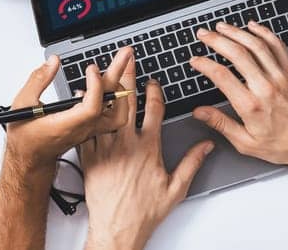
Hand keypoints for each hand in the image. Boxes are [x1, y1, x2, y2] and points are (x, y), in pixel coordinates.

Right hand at [5, 46, 135, 166]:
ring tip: (118, 67)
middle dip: (119, 75)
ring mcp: (89, 131)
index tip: (91, 69)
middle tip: (125, 54)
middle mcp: (82, 129)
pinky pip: (110, 114)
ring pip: (118, 113)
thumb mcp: (23, 104)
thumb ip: (38, 80)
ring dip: (119, 87)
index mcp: (66, 126)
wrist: (30, 158)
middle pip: (112, 105)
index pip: (92, 108)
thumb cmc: (25, 136)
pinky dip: (111, 96)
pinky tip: (103, 82)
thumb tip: (53, 62)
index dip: (96, 87)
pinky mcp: (91, 128)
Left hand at [80, 80, 212, 249]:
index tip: (153, 80)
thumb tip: (206, 145)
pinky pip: (84, 127)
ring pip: (103, 110)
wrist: (117, 228)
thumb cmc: (144, 212)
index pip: (153, 110)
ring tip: (103, 67)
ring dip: (104, 88)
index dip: (153, 91)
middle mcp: (125, 144)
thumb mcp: (176, 188)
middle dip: (127, 77)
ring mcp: (105, 148)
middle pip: (126, 102)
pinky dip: (83, 110)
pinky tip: (81, 95)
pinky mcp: (88, 156)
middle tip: (126, 59)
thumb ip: (192, 162)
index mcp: (148, 148)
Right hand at [190, 22, 287, 177]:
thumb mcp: (247, 143)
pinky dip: (263, 32)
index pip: (221, 76)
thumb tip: (200, 112)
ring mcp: (281, 77)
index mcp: (251, 105)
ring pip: (256, 45)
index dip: (204, 64)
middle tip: (203, 35)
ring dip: (236, 32)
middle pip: (237, 54)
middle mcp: (266, 87)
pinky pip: (277, 46)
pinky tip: (252, 27)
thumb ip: (221, 124)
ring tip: (221, 27)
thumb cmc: (285, 144)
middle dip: (216, 40)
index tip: (195, 60)